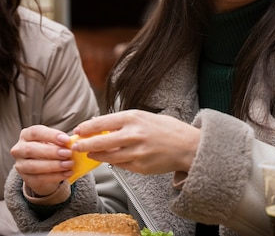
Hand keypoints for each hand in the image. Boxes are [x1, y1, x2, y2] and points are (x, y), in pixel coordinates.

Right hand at [10, 125, 72, 195]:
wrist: (45, 168)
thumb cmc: (52, 148)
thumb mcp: (55, 142)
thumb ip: (62, 141)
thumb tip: (75, 142)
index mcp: (27, 135)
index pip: (36, 132)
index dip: (51, 135)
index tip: (66, 140)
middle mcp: (19, 149)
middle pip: (31, 149)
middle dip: (51, 151)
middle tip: (68, 153)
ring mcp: (21, 165)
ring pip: (34, 166)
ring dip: (54, 165)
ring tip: (69, 164)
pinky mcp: (27, 179)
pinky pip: (40, 178)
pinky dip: (56, 176)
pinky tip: (68, 173)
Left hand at [71, 110, 200, 174]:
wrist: (188, 146)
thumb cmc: (167, 129)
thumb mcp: (145, 117)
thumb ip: (123, 121)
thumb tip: (100, 125)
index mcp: (133, 118)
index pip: (100, 123)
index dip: (85, 128)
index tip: (78, 131)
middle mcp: (133, 135)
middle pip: (98, 142)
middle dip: (83, 145)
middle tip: (75, 146)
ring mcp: (135, 152)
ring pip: (106, 157)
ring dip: (95, 156)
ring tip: (91, 154)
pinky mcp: (139, 167)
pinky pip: (119, 165)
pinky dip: (113, 162)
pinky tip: (111, 159)